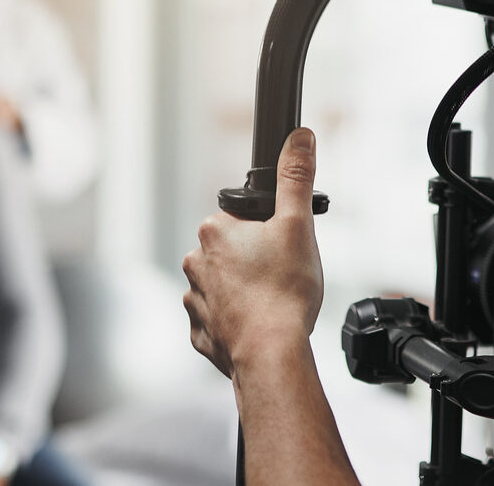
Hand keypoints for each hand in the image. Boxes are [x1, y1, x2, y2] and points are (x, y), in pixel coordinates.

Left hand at [183, 128, 323, 376]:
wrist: (271, 354)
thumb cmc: (284, 293)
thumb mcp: (298, 224)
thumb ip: (296, 178)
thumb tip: (298, 138)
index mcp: (214, 232)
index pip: (243, 220)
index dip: (269, 232)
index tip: (284, 249)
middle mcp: (195, 263)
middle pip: (234, 253)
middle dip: (257, 262)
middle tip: (284, 277)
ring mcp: (195, 300)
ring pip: (225, 287)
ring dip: (246, 293)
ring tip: (273, 305)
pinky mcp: (201, 333)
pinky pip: (221, 320)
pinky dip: (238, 323)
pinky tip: (259, 326)